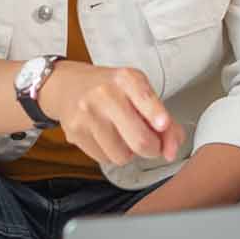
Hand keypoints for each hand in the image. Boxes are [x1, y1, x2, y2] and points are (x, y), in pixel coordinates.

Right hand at [40, 63, 184, 166]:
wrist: (66, 85)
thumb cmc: (108, 88)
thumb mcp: (136, 90)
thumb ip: (161, 116)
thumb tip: (173, 147)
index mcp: (126, 79)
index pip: (144, 97)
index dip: (157, 114)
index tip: (163, 124)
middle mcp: (105, 93)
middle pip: (139, 139)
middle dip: (153, 149)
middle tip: (152, 144)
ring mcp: (88, 114)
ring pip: (123, 156)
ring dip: (128, 152)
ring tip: (121, 134)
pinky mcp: (76, 132)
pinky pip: (105, 159)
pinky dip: (110, 153)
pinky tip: (106, 137)